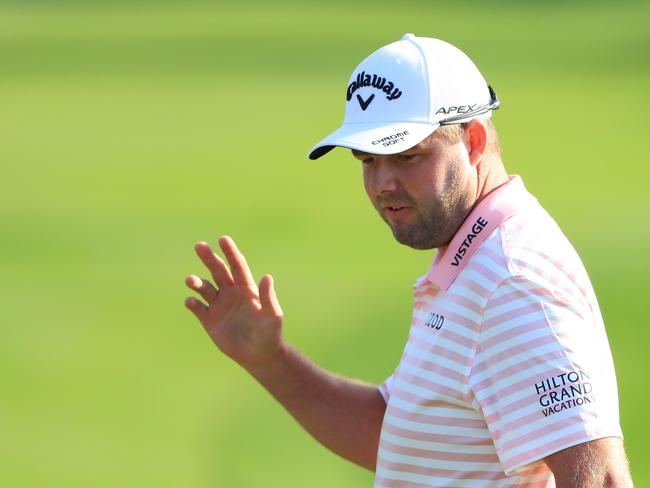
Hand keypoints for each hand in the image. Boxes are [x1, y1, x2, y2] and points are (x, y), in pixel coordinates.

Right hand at [184, 236, 283, 370]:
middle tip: (199, 245)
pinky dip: (192, 303)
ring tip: (190, 280)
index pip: (237, 265)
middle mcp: (230, 293)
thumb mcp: (272, 316)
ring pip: (204, 288)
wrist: (259, 356)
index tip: (222, 239)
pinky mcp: (209, 320)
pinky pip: (198, 308)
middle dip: (209, 258)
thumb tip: (267, 277)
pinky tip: (191, 301)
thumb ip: (268, 297)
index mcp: (246, 288)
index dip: (230, 252)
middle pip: (217, 271)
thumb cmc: (269, 334)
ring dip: (197, 282)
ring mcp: (218, 306)